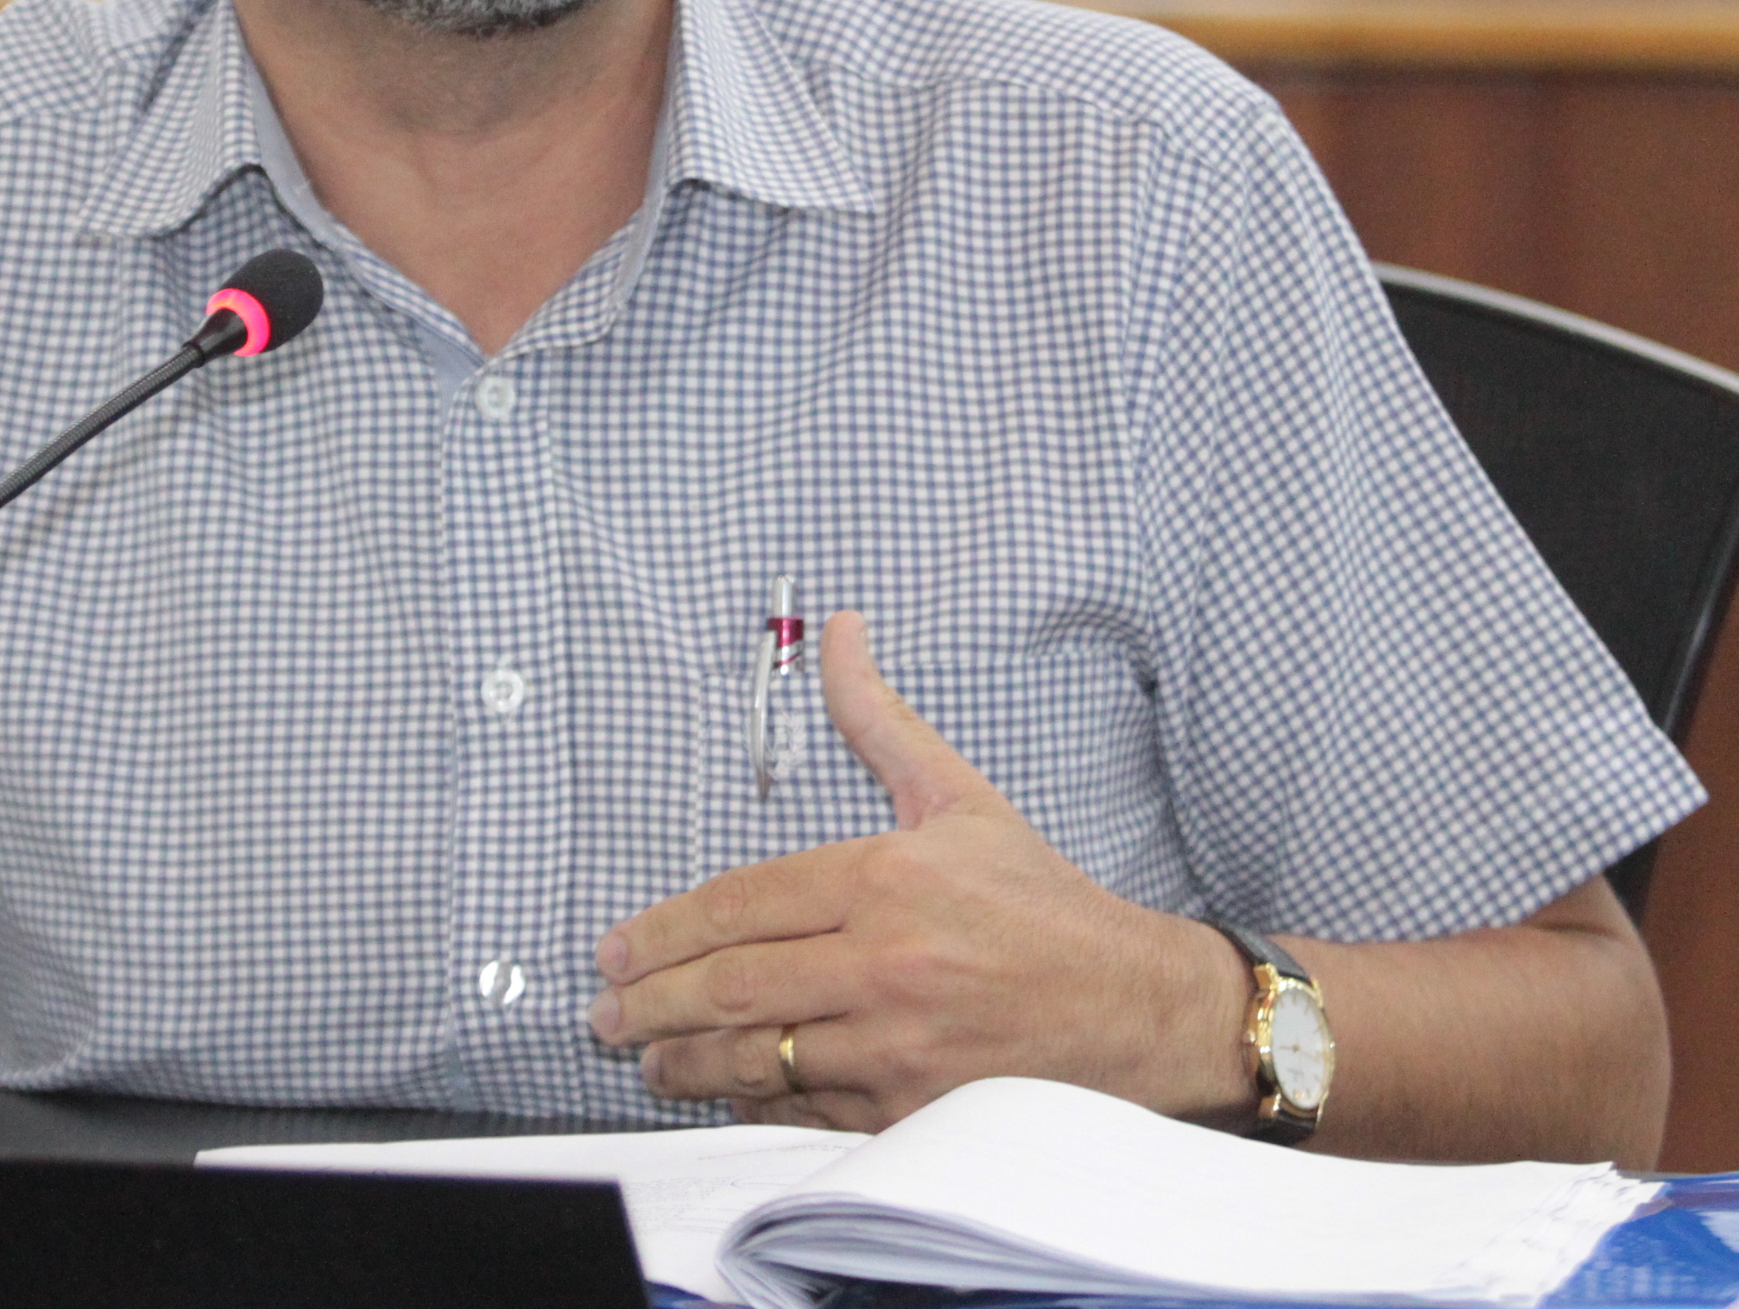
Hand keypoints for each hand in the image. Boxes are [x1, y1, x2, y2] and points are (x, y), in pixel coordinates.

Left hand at [589, 611, 1249, 1130]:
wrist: (1134, 1007)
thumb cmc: (1042, 904)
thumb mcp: (958, 798)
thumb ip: (880, 720)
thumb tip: (838, 631)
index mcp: (886, 880)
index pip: (743, 905)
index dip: (666, 930)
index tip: (617, 948)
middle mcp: (885, 964)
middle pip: (732, 987)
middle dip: (652, 1003)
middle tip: (604, 1011)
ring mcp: (896, 1044)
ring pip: (758, 1057)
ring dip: (685, 1061)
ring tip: (643, 1057)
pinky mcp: (911, 1108)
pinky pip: (806, 1108)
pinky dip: (753, 1102)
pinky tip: (721, 1091)